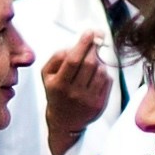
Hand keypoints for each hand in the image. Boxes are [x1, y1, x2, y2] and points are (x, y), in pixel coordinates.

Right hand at [39, 33, 111, 154]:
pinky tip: (96, 74)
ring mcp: (89, 100)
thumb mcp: (47, 75)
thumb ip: (57, 57)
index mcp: (59, 84)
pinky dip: (104, 72)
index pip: (73, 61)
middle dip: (94, 48)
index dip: (83, 44)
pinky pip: (107, 81)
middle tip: (96, 38)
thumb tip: (75, 45)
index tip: (90, 32)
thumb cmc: (56, 93)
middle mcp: (74, 93)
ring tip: (92, 61)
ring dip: (99, 61)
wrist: (64, 122)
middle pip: (89, 64)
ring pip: (101, 71)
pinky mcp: (100, 104)